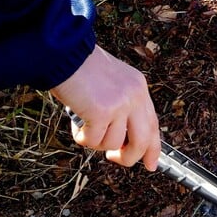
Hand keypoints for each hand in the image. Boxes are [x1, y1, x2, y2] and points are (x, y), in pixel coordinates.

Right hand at [51, 46, 160, 170]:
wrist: (62, 52)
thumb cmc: (79, 67)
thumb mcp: (111, 84)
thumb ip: (120, 106)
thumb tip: (120, 140)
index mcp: (138, 88)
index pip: (153, 125)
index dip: (153, 148)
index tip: (151, 164)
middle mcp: (134, 96)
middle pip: (142, 141)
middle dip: (128, 157)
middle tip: (113, 158)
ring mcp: (120, 104)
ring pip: (114, 144)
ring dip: (96, 142)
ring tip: (84, 126)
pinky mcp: (102, 111)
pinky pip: (94, 141)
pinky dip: (81, 138)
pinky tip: (76, 124)